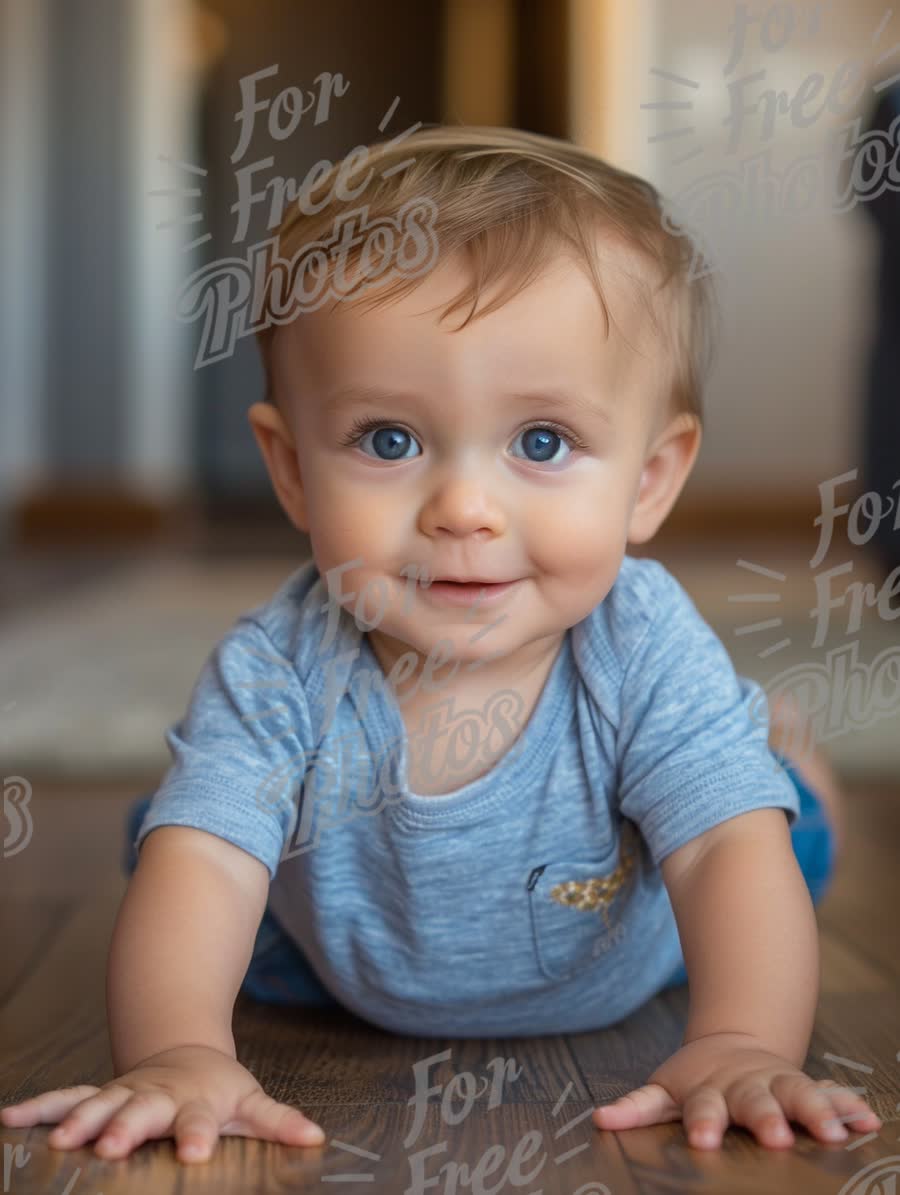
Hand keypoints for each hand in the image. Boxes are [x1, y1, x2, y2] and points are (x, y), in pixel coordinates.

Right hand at [0, 1044, 325, 1163]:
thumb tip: (316, 1137)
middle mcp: (155, 1095)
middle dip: (127, 1127)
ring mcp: (124, 1093)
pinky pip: (66, 1099)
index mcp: (196, 1102)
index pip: (199, 1120)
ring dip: (79, 1120)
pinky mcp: (100, 1095)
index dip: (198, 1135)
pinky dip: (39, 1107)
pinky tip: (10, 1118)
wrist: (184, 1055)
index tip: (196, 1154)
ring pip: (99, 1103)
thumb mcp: (250, 1102)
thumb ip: (278, 1122)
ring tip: (60, 1141)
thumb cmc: (218, 1089)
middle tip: (112, 1146)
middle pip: (142, 1111)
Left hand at [591, 1031, 882, 1149]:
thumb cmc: (696, 1081)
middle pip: (756, 1103)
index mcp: (710, 1092)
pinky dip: (849, 1106)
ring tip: (834, 1132)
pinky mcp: (806, 1089)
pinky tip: (867, 1120)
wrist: (733, 1046)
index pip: (703, 1108)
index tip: (702, 1140)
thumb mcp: (665, 1090)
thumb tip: (599, 1120)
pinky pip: (832, 1095)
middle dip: (766, 1119)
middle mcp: (747, 1087)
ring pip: (799, 1095)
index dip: (702, 1123)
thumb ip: (637, 1108)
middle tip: (777, 1139)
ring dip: (816, 1111)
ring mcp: (779, 1086)